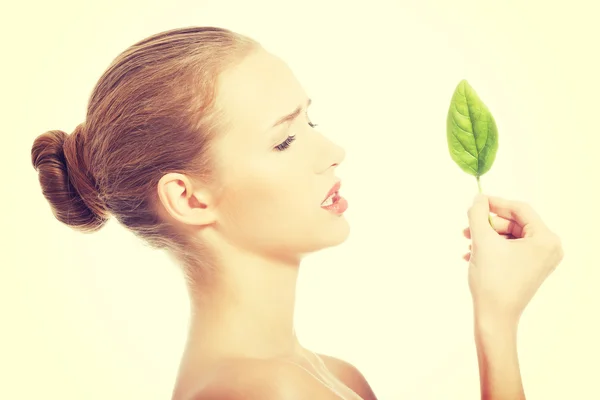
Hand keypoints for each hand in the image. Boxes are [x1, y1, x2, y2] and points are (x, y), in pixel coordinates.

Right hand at [462, 194, 563, 324]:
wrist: (494, 317)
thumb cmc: (492, 280)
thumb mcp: (482, 240)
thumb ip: (478, 214)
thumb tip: (478, 198)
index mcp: (546, 239)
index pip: (520, 209)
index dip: (496, 203)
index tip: (476, 202)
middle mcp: (549, 248)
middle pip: (514, 223)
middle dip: (488, 224)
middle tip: (467, 227)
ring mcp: (541, 260)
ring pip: (509, 236)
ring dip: (486, 237)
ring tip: (468, 244)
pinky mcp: (530, 269)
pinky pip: (510, 249)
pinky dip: (491, 248)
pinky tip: (472, 255)